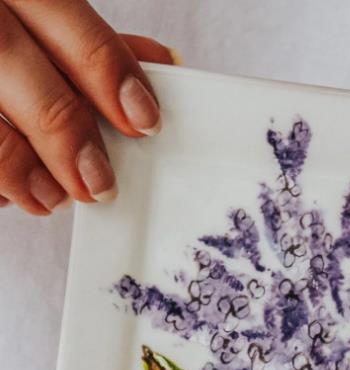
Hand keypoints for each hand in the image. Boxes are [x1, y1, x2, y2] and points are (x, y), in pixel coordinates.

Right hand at [0, 0, 174, 214]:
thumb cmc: (5, 26)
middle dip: (62, 128)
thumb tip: (159, 62)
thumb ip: (85, 41)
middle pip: (8, 56)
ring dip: (15, 162)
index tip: (144, 121)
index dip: (108, 72)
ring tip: (51, 197)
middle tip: (98, 183)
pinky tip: (8, 194)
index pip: (64, 19)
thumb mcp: (37, 15)